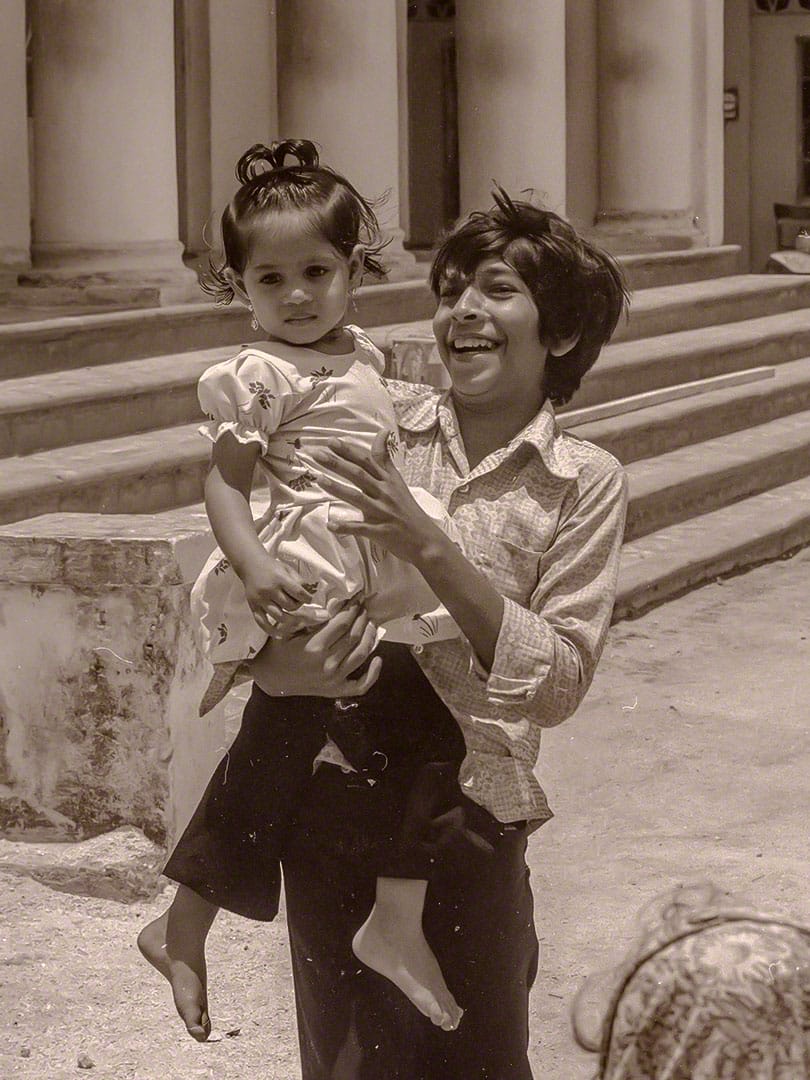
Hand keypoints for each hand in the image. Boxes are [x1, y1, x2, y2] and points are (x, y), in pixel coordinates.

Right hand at [241, 555, 312, 636]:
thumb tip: (311, 593)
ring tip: (294, 617)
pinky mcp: (253, 607)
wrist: (250, 564)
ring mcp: (260, 600)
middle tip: (299, 603)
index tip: (309, 599)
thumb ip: (299, 581)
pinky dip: (271, 630)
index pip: (298, 593)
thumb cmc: (271, 567)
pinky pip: (262, 623)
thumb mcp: (287, 568)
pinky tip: (279, 634)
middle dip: (298, 606)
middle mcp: (270, 590)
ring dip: (290, 619)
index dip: (307, 598)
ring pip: (279, 616)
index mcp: (280, 579)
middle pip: (290, 606)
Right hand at [247, 600, 381, 696]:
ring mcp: (334, 679)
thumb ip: (310, 617)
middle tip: (363, 607)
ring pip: (361, 654)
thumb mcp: (287, 629)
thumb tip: (334, 603)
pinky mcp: (336, 690)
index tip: (357, 598)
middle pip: (354, 636)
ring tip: (370, 623)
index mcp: (315, 646)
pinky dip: (373, 674)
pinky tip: (378, 659)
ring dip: (370, 636)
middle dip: (362, 618)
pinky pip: (361, 685)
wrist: (271, 679)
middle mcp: (328, 663)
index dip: (352, 608)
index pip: (342, 623)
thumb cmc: (278, 650)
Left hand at [310, 432, 442, 565]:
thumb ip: (385, 459)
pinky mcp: (381, 532)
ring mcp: (383, 512)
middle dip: (337, 464)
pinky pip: (361, 529)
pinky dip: (346, 527)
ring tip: (319, 479)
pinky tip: (331, 525)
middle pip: (359, 475)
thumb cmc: (407, 508)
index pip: (367, 461)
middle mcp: (385, 493)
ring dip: (338, 489)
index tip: (331, 441)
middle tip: (317, 454)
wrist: (425, 539)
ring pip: (358, 498)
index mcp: (388, 480)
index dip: (349, 451)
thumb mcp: (397, 481)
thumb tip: (383, 431)